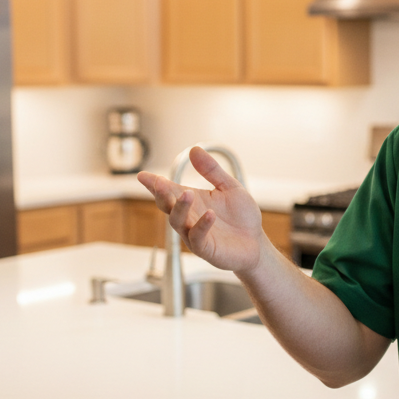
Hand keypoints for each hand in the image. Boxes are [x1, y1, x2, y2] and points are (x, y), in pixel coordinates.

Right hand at [137, 147, 266, 273]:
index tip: (142, 175)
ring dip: (180, 207)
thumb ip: (211, 170)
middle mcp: (189, 218)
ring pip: (178, 222)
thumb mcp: (229, 187)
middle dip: (162, 194)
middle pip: (167, 206)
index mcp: (192, 201)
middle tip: (160, 183)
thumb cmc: (241, 216)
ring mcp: (195, 234)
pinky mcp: (206, 248)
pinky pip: (198, 238)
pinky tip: (210, 214)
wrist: (256, 242)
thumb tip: (194, 149)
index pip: (168, 191)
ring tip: (187, 194)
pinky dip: (202, 225)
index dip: (154, 184)